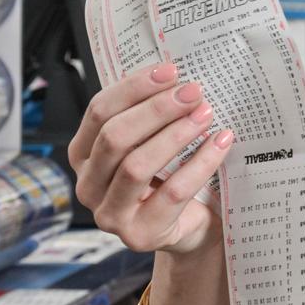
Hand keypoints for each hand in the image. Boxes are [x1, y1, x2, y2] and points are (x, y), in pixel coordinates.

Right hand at [68, 62, 233, 254]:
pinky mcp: (140, 234)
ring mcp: (110, 214)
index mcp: (83, 154)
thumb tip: (178, 76)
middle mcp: (88, 185)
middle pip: (115, 137)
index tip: (171, 70)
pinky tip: (221, 142)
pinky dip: (200, 163)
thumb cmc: (167, 176)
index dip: (134, 88)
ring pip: (137, 166)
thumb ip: (152, 115)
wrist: (190, 227)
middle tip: (194, 91)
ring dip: (176, 134)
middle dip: (157, 109)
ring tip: (206, 114)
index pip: (99, 112)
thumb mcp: (152, 143)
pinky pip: (173, 192)